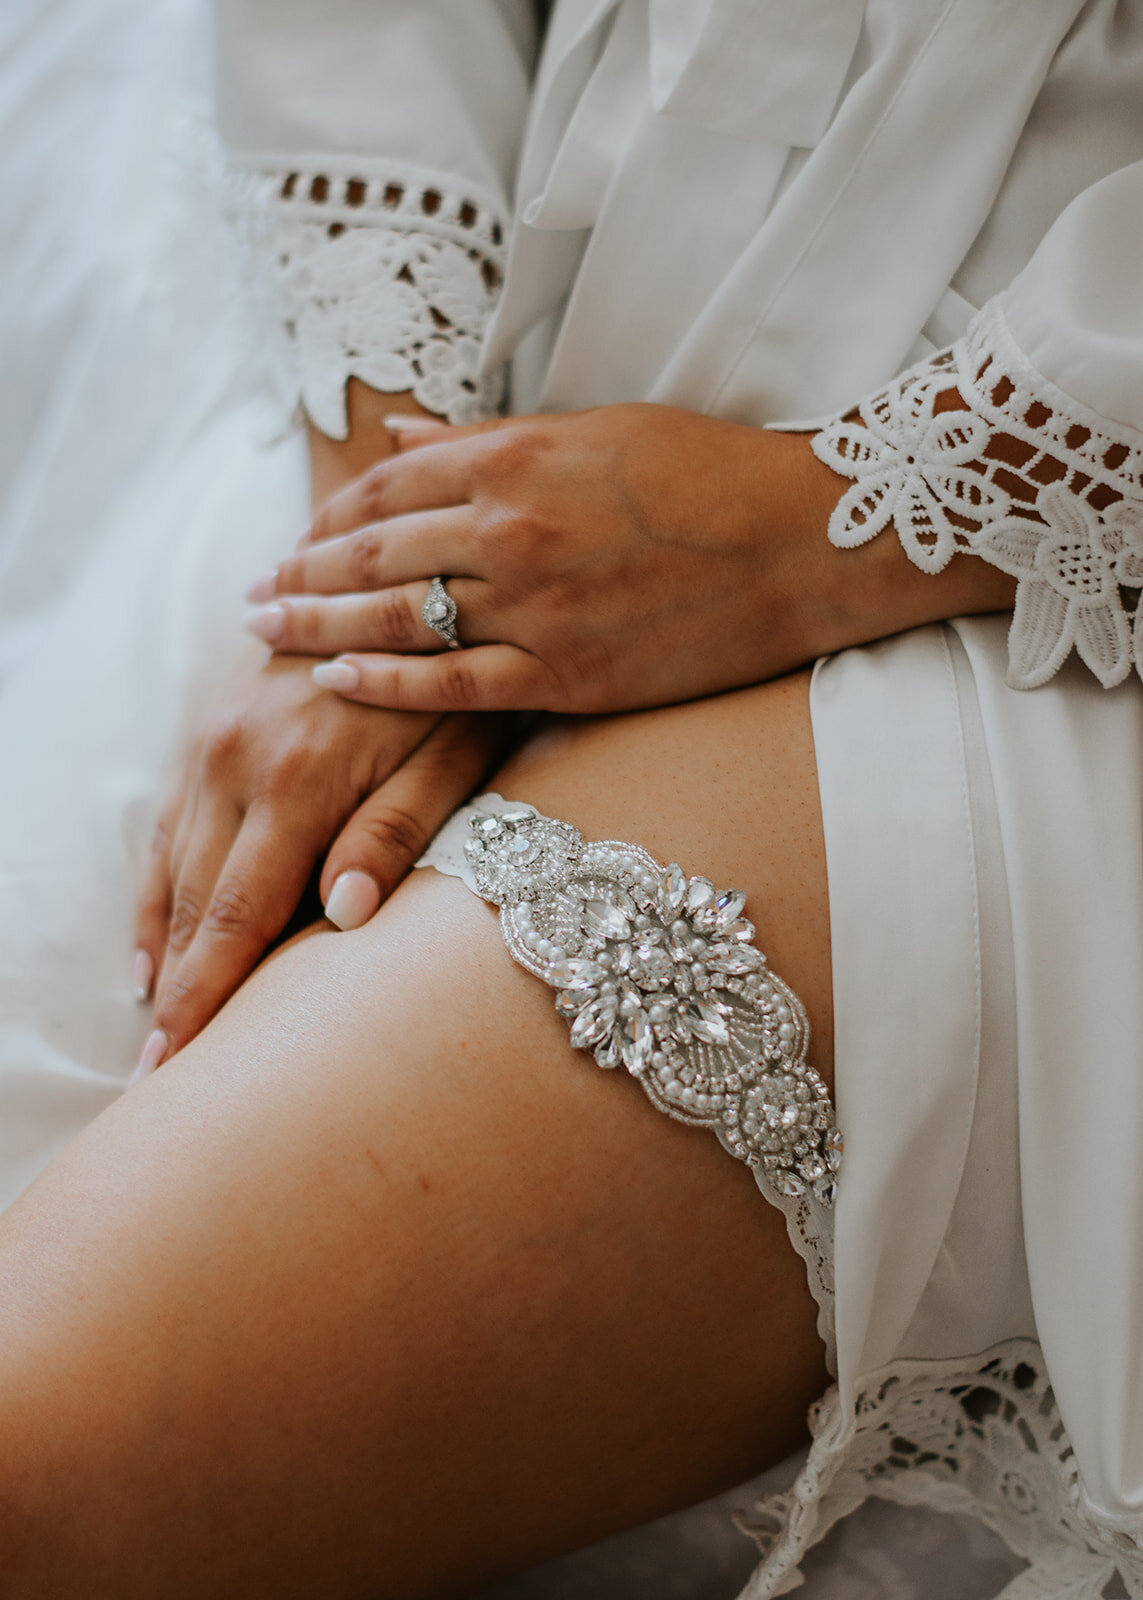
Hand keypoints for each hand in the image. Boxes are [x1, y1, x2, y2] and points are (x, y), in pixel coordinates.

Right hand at [133, 650, 505, 1073]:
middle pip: (196, 905)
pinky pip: (167, 826)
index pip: (240, 916)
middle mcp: (235, 762)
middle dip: (177, 995)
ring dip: (161, 951)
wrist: (399, 574)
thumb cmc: (449, 672)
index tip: (177, 1067)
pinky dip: (156, 891)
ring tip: (153, 1027)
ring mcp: (211, 742)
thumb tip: (342, 916)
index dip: (206, 997)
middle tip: (159, 1078)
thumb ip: (397, 830)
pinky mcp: (208, 728)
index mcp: (296, 779)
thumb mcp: (455, 745)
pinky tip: (150, 944)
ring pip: (173, 869)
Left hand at [244, 404, 1016, 712]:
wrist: (800, 545)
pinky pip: (452, 685)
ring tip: (267, 634)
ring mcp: (535, 606)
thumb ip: (489, 438)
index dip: (328, 515)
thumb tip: (404, 435)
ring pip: (397, 617)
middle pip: (372, 552)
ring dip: (318, 625)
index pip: (386, 485)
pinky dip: (386, 682)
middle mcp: (511, 527)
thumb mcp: (593, 427)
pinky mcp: (566, 674)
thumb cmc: (707, 473)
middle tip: (252, 597)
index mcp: (517, 456)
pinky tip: (336, 680)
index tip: (296, 537)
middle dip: (300, 573)